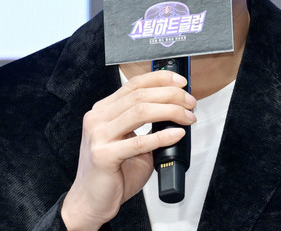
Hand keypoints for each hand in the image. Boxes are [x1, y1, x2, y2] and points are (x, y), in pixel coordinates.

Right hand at [60, 70, 196, 229]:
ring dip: (170, 111)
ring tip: (187, 117)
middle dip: (171, 95)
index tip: (181, 82)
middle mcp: (98, 118)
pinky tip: (176, 134)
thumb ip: (145, 124)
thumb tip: (175, 111)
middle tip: (190, 102)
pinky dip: (162, 136)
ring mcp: (98, 136)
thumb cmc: (111, 172)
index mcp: (103, 110)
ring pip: (140, 111)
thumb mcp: (129, 140)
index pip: (134, 84)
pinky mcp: (103, 155)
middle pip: (140, 95)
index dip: (160, 79)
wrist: (90, 201)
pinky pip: (138, 142)